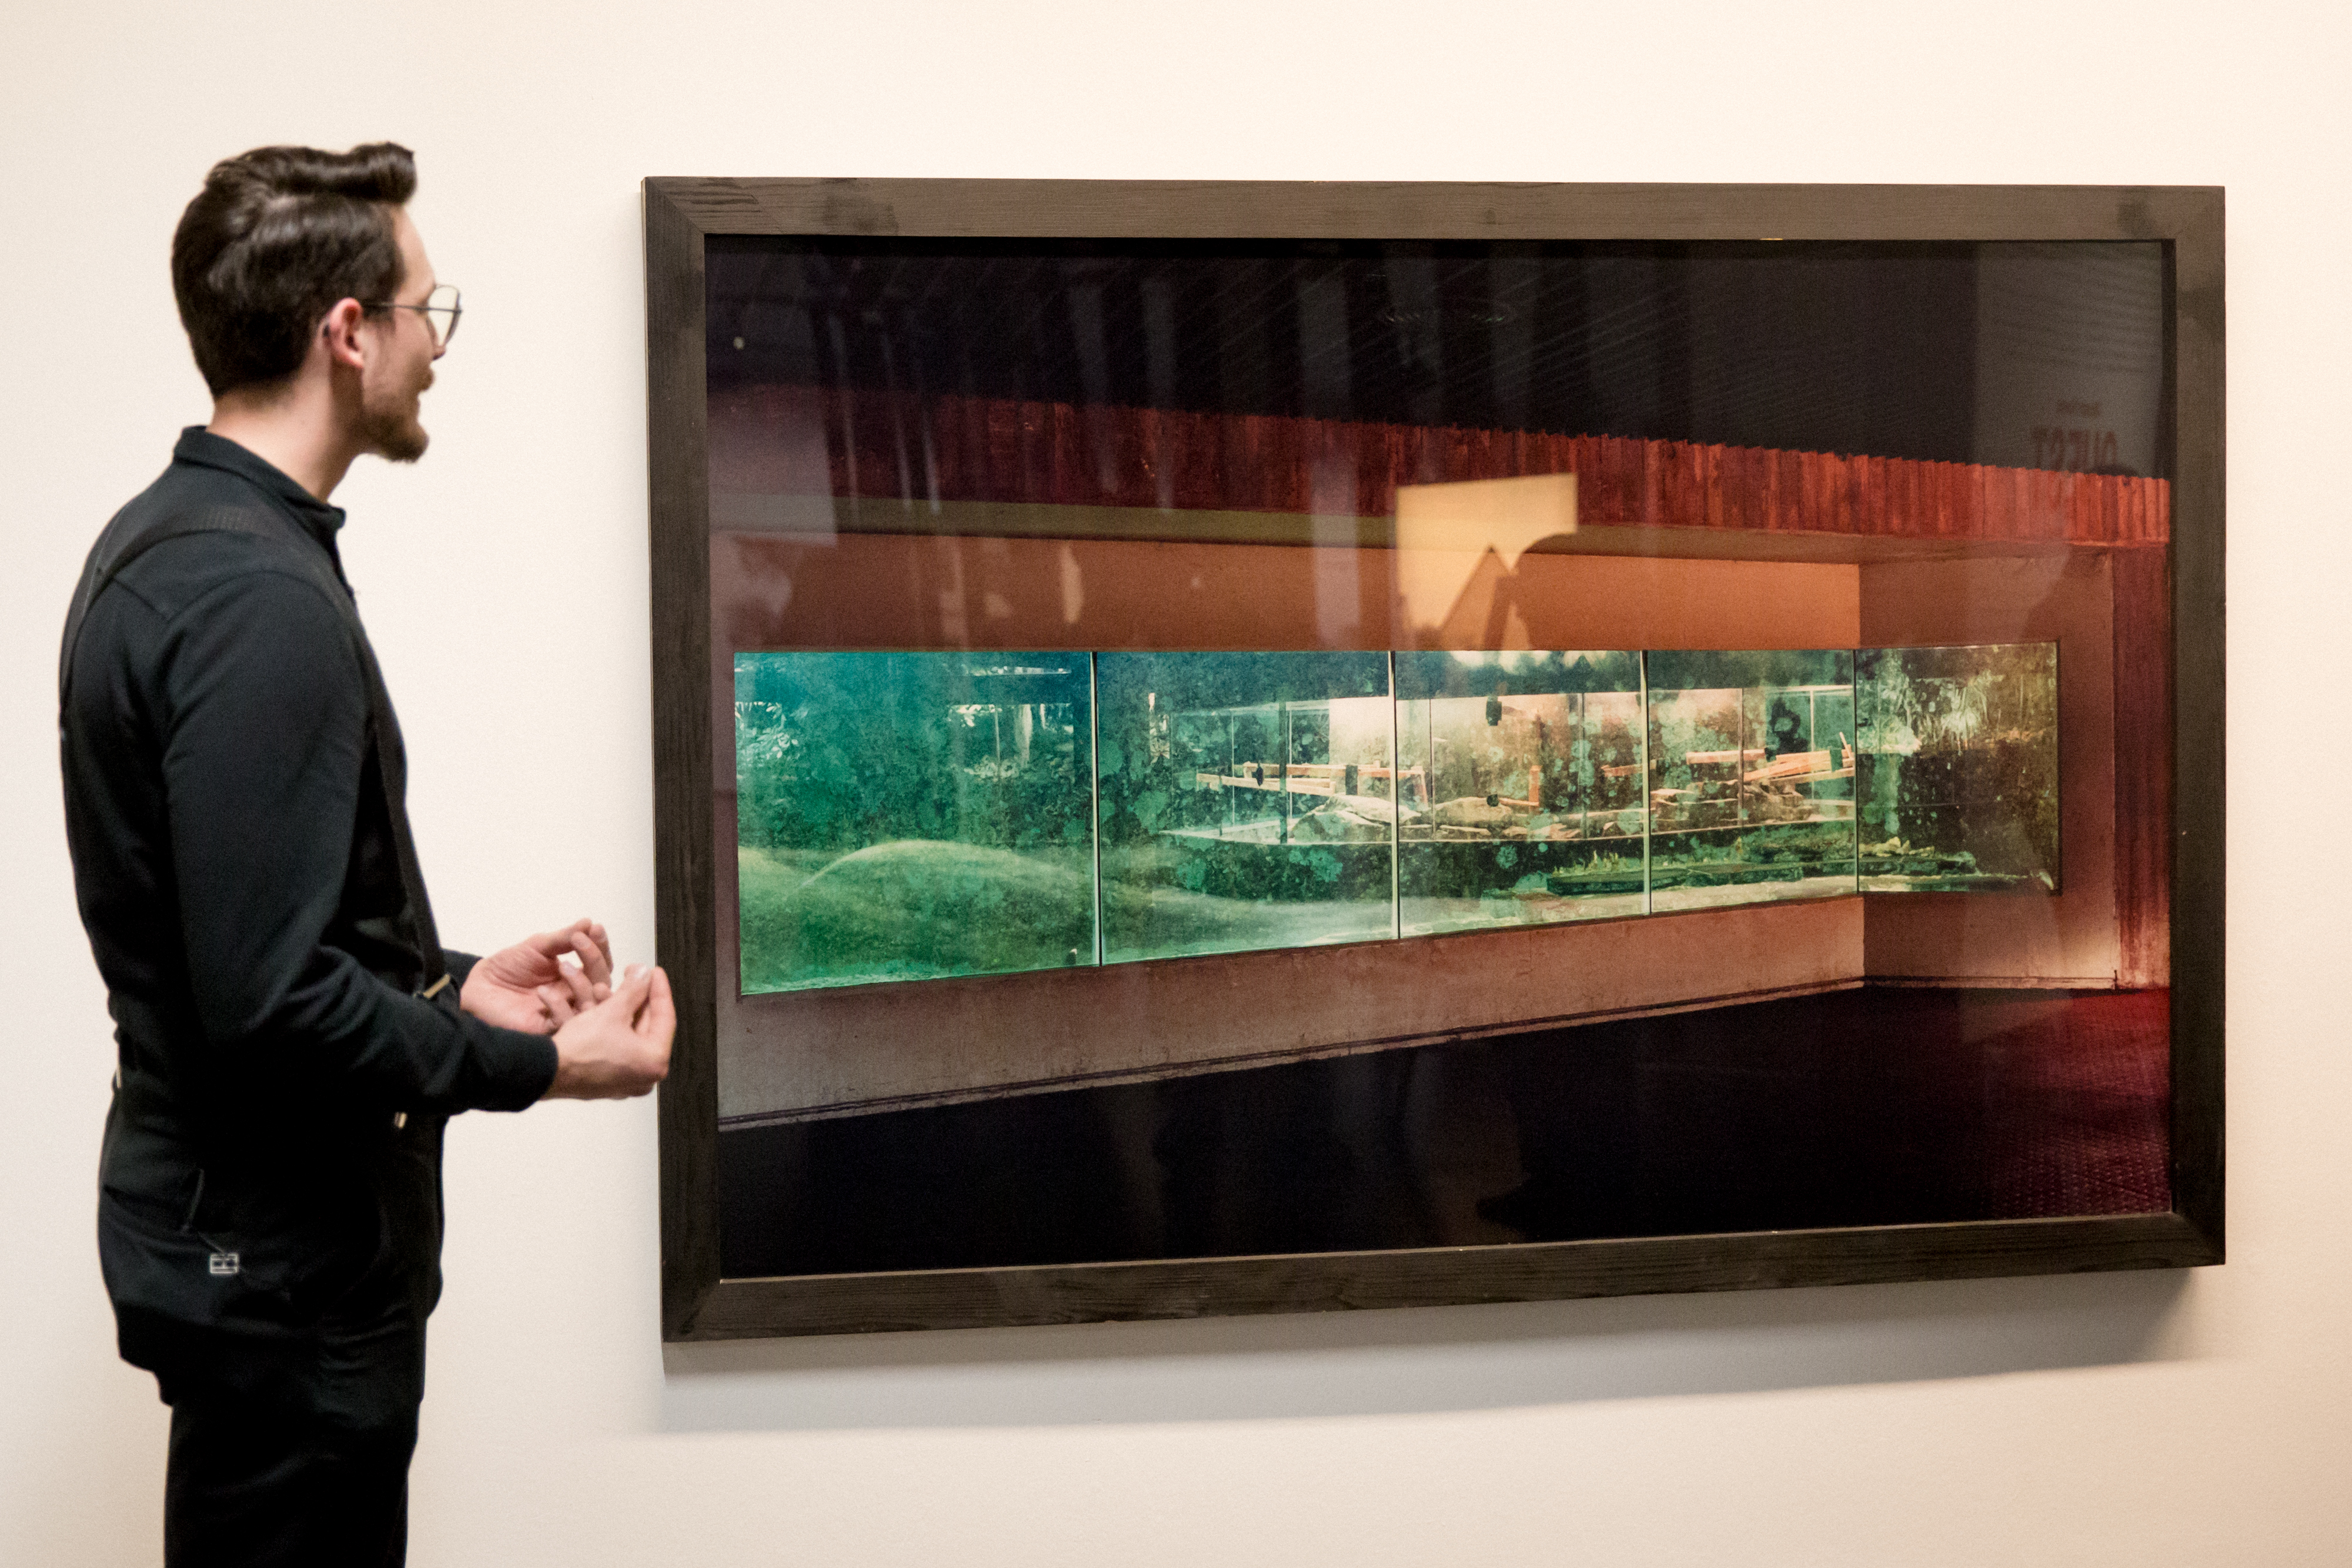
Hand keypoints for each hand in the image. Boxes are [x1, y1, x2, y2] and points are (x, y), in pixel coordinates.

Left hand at [460, 918, 614, 1033]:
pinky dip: (558, 1006)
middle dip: (595, 960)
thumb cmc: (506, 968)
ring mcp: (562, 1011)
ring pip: (591, 1004)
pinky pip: (565, 1021)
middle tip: (579, 942)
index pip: (600, 964)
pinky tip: (542, 992)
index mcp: (573, 975)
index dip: (601, 947)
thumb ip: (563, 937)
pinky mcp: (547, 1028)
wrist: (479, 988)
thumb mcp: (537, 946)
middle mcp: (572, 994)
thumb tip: (589, 922)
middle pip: (601, 983)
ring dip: (582, 982)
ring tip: (563, 966)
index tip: (596, 928)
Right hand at [543, 964, 674, 1100]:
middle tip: (633, 975)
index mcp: (655, 1061)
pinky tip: (602, 1005)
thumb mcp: (612, 1011)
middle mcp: (644, 1075)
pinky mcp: (607, 1078)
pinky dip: (610, 1026)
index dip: (659, 989)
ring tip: (610, 986)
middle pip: (647, 1026)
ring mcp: (625, 1079)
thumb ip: (634, 990)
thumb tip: (646, 973)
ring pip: (628, 1034)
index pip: (665, 1017)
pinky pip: (615, 1045)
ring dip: (619, 1009)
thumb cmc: (581, 1048)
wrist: (545, 1071)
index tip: (654, 971)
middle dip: (637, 998)